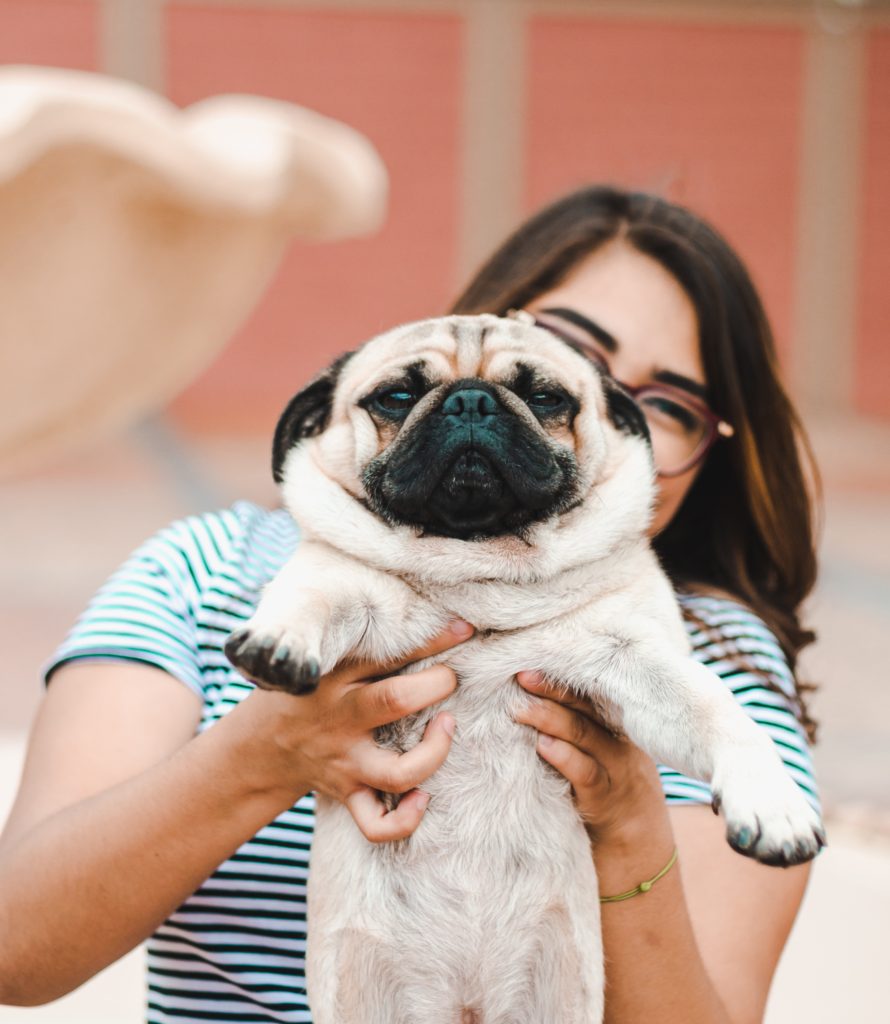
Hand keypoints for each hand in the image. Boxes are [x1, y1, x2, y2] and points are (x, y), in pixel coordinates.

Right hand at [234, 621, 473, 842]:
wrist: (262, 746)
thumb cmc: (310, 692)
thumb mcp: (329, 661)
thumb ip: (372, 645)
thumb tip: (437, 623)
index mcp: (335, 677)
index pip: (386, 653)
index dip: (432, 640)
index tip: (463, 629)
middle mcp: (341, 719)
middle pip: (394, 701)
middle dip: (436, 686)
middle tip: (451, 679)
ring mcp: (346, 761)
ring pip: (398, 772)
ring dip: (434, 753)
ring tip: (446, 728)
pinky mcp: (348, 793)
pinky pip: (376, 823)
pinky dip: (405, 820)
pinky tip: (424, 797)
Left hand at [514, 671, 665, 846]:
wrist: (641, 854)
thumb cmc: (610, 796)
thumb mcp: (600, 757)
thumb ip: (577, 731)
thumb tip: (528, 701)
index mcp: (617, 727)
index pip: (591, 692)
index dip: (563, 675)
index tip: (532, 658)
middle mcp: (620, 742)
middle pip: (587, 706)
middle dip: (553, 688)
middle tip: (521, 674)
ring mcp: (617, 770)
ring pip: (585, 735)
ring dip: (550, 719)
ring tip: (521, 708)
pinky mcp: (607, 801)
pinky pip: (586, 774)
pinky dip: (564, 757)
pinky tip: (543, 746)